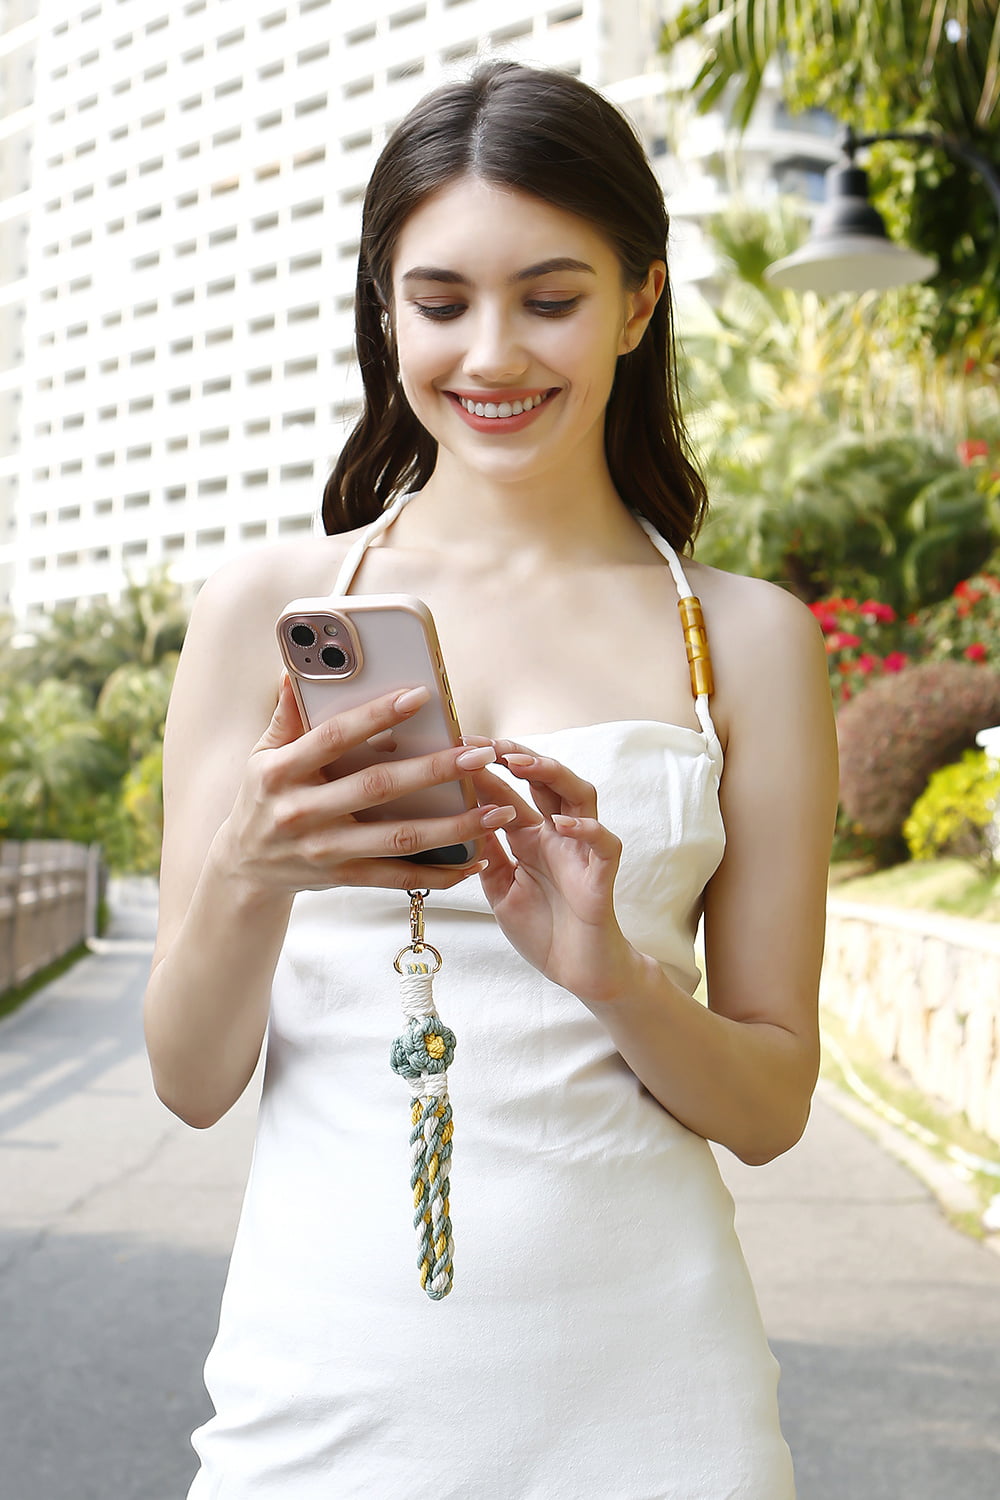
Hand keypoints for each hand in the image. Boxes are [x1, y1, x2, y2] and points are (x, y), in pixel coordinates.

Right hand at [215, 676, 506, 895]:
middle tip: (479, 754)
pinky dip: (440, 872)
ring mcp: (323, 850)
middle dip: (435, 770)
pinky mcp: (342, 879)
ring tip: (497, 812)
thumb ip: (287, 715)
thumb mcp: (262, 754)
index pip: (335, 737)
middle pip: (378, 787)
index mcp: (281, 772)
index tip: (420, 695)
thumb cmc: (262, 797)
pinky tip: (476, 861)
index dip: (377, 715)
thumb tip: (294, 668)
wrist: (243, 867)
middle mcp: (301, 812)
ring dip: (454, 827)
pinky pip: (397, 877)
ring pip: (399, 838)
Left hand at [462, 737, 635, 1003]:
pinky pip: (604, 843)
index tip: (456, 746)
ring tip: (523, 764)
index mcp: (530, 838)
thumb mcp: (500, 889)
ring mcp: (581, 851)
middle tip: (487, 743)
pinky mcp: (601, 874)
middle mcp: (557, 836)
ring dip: (553, 775)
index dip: (486, 768)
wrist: (578, 972)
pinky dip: (587, 828)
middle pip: (546, 780)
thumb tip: (460, 816)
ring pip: (580, 796)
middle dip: (518, 756)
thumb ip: (487, 854)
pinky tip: (563, 824)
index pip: (509, 792)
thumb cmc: (544, 929)